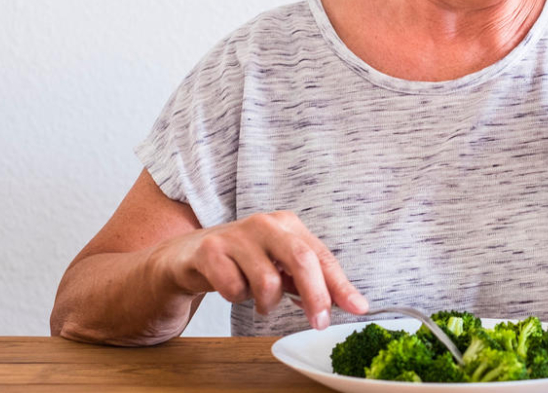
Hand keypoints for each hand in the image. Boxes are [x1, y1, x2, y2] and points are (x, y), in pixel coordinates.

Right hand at [163, 211, 367, 330]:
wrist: (189, 255)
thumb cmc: (244, 261)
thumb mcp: (281, 267)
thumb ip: (313, 281)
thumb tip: (353, 303)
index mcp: (289, 225)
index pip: (322, 256)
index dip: (340, 285)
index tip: (358, 308)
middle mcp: (266, 224)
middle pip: (301, 260)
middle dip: (315, 296)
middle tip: (319, 322)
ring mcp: (237, 235)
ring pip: (267, 281)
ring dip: (266, 302)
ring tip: (259, 300)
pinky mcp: (210, 250)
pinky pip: (233, 288)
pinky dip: (236, 298)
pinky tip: (233, 289)